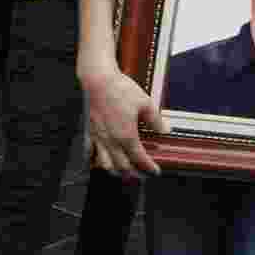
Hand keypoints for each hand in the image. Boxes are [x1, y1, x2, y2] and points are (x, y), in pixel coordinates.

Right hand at [80, 64, 165, 180]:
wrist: (97, 80)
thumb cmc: (120, 89)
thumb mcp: (145, 103)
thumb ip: (155, 120)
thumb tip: (164, 130)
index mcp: (126, 136)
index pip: (139, 158)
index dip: (148, 167)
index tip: (155, 171)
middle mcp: (111, 141)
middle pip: (122, 166)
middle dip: (133, 173)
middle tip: (142, 174)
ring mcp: (98, 138)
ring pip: (105, 164)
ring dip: (115, 171)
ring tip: (123, 171)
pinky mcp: (89, 132)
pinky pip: (91, 153)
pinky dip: (96, 161)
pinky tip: (100, 161)